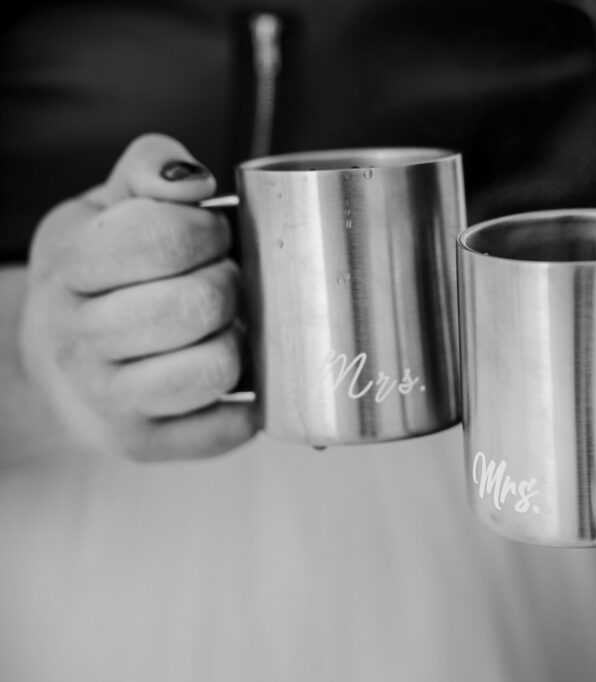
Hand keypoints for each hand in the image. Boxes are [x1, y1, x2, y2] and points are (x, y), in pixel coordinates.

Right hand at [18, 133, 255, 460]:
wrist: (50, 363)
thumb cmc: (96, 276)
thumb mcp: (104, 206)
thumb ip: (149, 168)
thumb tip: (193, 180)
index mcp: (67, 265)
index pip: (166, 237)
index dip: (209, 230)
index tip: (209, 234)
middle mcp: (77, 339)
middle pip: (199, 304)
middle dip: (230, 283)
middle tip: (222, 280)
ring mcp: (107, 401)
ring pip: (217, 367)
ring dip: (240, 340)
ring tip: (222, 326)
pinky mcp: (143, 446)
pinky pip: (228, 427)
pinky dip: (247, 399)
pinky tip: (227, 374)